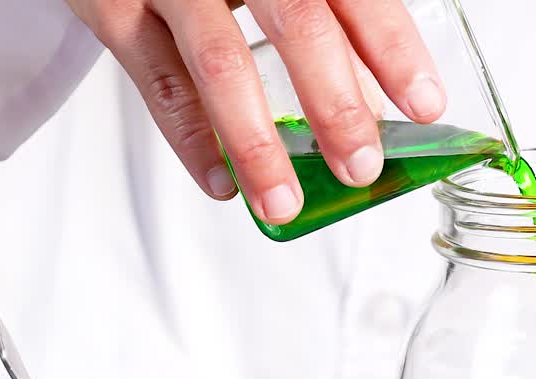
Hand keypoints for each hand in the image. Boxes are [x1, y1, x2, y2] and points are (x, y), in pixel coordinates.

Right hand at [65, 0, 446, 222]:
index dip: (393, 48)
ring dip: (256, 143)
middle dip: (335, 104)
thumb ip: (328, 29)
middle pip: (297, 23)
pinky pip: (157, 81)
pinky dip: (191, 140)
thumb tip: (373, 107)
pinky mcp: (110, 3)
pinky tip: (222, 184)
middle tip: (360, 166)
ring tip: (282, 201)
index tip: (425, 104)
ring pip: (220, 62)